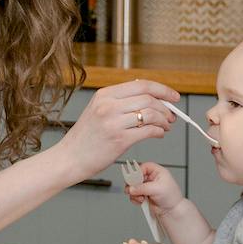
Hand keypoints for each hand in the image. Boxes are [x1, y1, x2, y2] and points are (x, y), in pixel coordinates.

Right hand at [59, 79, 179, 180]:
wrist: (69, 159)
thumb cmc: (85, 138)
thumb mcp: (97, 111)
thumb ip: (119, 102)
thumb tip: (148, 98)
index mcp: (104, 95)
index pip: (142, 85)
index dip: (162, 90)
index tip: (173, 97)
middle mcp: (108, 106)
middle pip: (149, 98)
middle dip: (166, 107)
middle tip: (171, 116)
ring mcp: (114, 123)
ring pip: (151, 114)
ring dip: (164, 120)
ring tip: (166, 126)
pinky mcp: (119, 140)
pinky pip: (148, 131)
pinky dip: (158, 132)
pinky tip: (158, 134)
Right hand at [123, 161, 183, 214]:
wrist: (172, 210)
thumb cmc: (171, 197)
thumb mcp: (157, 189)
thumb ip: (142, 188)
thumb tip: (131, 188)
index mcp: (158, 172)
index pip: (144, 167)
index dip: (138, 172)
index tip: (133, 179)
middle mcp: (152, 178)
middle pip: (136, 176)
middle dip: (133, 184)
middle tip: (132, 188)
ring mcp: (147, 187)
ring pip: (134, 186)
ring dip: (134, 193)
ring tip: (141, 198)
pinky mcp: (144, 195)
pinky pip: (134, 195)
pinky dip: (135, 199)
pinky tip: (142, 201)